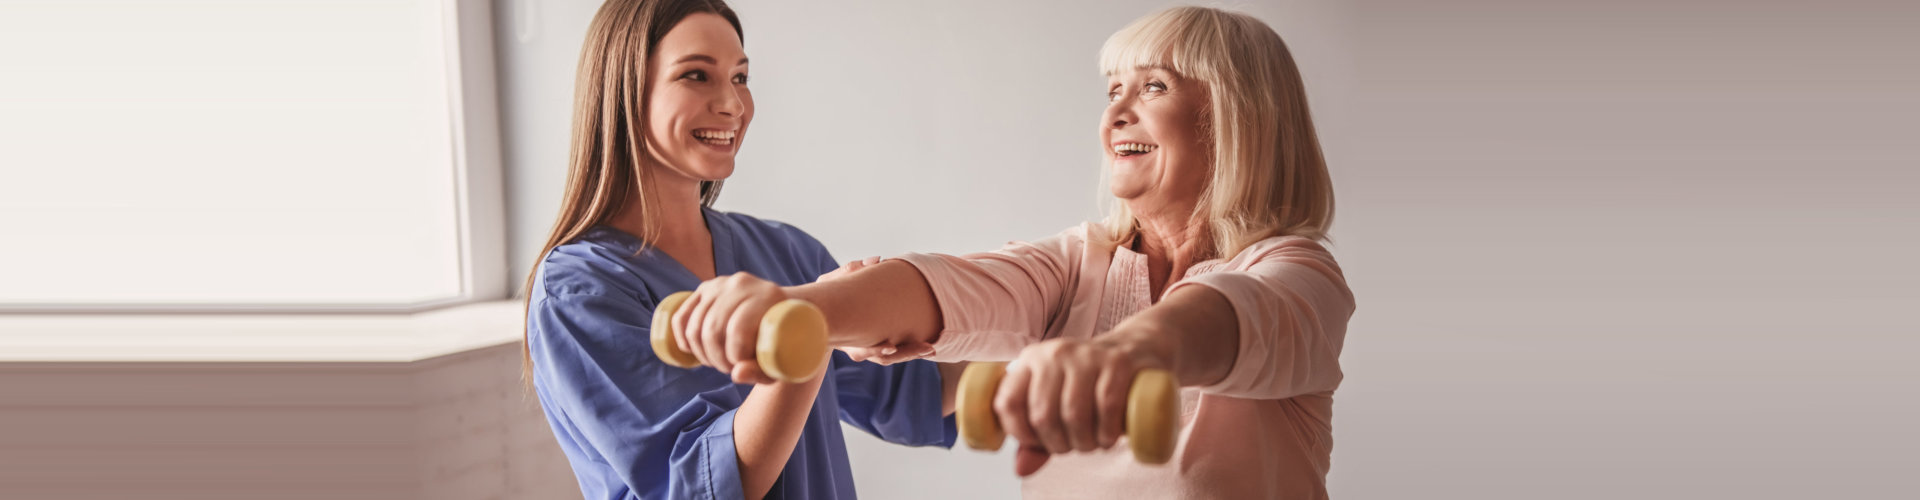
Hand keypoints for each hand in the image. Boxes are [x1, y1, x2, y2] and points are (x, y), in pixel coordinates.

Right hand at [671, 272, 786, 384]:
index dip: (734, 358)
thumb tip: (736, 374)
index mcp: (768, 295)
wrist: (780, 312)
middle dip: (717, 359)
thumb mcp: (779, 360)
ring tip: (718, 362)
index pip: (738, 330)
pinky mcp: (704, 289)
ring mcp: (720, 283)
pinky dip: (682, 338)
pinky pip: (681, 316)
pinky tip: (691, 351)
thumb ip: (761, 371)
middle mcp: (742, 283)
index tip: (742, 367)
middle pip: (713, 330)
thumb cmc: (782, 341)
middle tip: (729, 368)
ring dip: (702, 354)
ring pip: (696, 327)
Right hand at [817, 256, 937, 364]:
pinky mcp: (871, 348)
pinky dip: (907, 350)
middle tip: (927, 348)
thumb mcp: (830, 282)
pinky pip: (891, 354)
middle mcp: (854, 347)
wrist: (818, 316)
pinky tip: (927, 347)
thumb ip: (851, 270)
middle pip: (881, 357)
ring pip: (889, 358)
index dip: (875, 350)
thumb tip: (877, 260)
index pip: (860, 350)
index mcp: (842, 335)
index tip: (891, 348)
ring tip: (930, 349)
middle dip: (904, 353)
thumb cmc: (826, 295)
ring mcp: (863, 350)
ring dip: (910, 353)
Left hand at [994, 334, 1173, 475]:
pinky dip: (1106, 431)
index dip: (1020, 434)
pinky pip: (1107, 405)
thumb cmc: (1090, 382)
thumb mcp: (1058, 402)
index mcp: (1031, 361)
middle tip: (1074, 445)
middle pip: (1042, 414)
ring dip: (1084, 441)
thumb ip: (1035, 436)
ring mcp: (1087, 355)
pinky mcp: (1118, 362)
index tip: (1040, 442)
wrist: (1135, 349)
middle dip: (1058, 444)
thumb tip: (1021, 468)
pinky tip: (1108, 437)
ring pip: (1074, 413)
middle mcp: (1054, 353)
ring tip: (1093, 443)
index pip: (1008, 402)